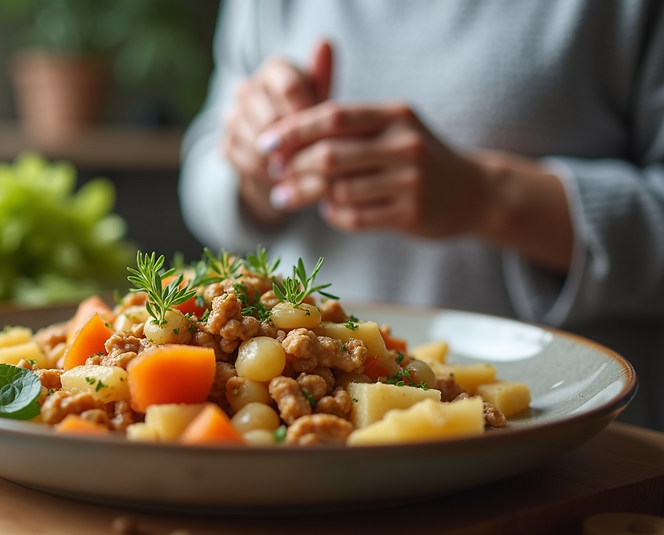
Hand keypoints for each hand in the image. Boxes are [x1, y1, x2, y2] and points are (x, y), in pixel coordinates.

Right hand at [222, 41, 332, 223]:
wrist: (284, 155)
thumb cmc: (310, 122)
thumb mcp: (323, 101)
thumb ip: (322, 76)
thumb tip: (323, 41)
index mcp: (275, 70)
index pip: (289, 86)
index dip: (306, 113)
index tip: (320, 133)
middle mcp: (247, 88)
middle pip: (270, 117)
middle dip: (292, 142)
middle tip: (309, 159)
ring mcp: (232, 117)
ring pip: (255, 141)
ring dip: (278, 161)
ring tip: (297, 172)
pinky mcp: (224, 144)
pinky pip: (243, 160)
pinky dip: (264, 173)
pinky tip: (280, 179)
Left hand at [258, 103, 573, 271]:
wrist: (472, 191)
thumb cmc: (415, 157)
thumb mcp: (390, 128)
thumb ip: (345, 128)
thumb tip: (282, 141)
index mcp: (395, 114)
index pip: (333, 116)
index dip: (293, 130)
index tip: (265, 144)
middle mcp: (405, 144)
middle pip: (330, 155)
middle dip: (292, 167)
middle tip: (273, 176)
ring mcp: (411, 180)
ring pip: (339, 189)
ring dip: (306, 194)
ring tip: (289, 195)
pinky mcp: (411, 213)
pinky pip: (355, 216)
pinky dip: (333, 214)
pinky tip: (328, 210)